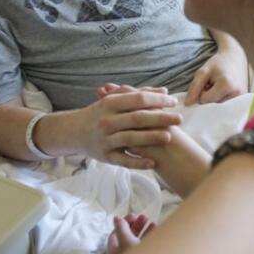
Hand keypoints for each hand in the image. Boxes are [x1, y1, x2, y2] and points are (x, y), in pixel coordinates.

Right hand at [64, 87, 182, 168]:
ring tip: (169, 137)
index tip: (173, 101)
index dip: (157, 100)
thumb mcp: (114, 100)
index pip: (138, 99)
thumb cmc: (100, 113)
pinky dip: (138, 162)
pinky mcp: (105, 156)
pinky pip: (123, 160)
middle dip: (160, 118)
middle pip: (137, 118)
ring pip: (131, 139)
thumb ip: (139, 94)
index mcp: (110, 104)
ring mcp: (105, 139)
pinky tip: (153, 163)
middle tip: (179, 119)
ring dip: (151, 138)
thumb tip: (164, 91)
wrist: (73, 131)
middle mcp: (107, 121)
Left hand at [106, 213, 155, 253]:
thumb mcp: (126, 241)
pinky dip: (150, 239)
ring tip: (153, 223)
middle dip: (135, 225)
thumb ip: (121, 228)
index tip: (133, 216)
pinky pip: (146, 248)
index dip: (123, 223)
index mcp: (115, 252)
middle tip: (144, 217)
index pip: (115, 234)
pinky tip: (157, 233)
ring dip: (145, 231)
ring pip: (138, 242)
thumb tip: (117, 219)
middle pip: (127, 237)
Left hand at [185, 46, 248, 104]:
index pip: (205, 100)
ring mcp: (242, 99)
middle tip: (215, 84)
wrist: (236, 58)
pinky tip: (226, 91)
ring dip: (216, 99)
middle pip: (213, 106)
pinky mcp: (244, 101)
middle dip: (210, 97)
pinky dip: (223, 100)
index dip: (203, 91)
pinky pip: (227, 108)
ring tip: (220, 87)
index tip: (208, 82)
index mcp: (226, 85)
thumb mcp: (203, 72)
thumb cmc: (218, 64)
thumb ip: (194, 87)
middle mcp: (236, 94)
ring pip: (219, 109)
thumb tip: (188, 104)